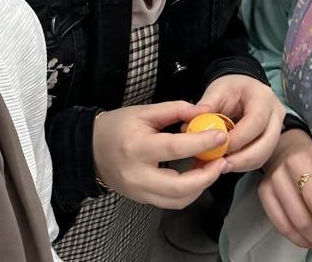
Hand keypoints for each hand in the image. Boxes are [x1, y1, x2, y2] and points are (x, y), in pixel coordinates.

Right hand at [93, 100, 228, 208]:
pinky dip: (189, 192)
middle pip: (180, 186)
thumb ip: (174, 110)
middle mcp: (138, 174)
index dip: (201, 143)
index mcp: (137, 147)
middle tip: (222, 161)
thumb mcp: (143, 111)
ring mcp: (139, 192)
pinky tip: (196, 177)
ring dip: (201, 186)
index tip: (221, 136)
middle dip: (207, 176)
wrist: (89, 150)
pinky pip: (171, 202)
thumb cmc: (116, 126)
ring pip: (179, 200)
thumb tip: (203, 112)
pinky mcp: (142, 200)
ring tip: (211, 168)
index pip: (175, 148)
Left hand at [195, 75, 283, 173]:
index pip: (255, 122)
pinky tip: (225, 163)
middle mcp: (275, 115)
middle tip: (219, 164)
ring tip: (219, 166)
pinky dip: (242, 164)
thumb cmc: (230, 88)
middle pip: (265, 144)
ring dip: (241, 164)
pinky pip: (259, 159)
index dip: (238, 138)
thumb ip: (205, 106)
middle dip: (241, 158)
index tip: (217, 147)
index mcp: (263, 98)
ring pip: (264, 155)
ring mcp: (277, 129)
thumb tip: (188, 126)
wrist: (242, 88)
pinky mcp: (271, 142)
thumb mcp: (216, 90)